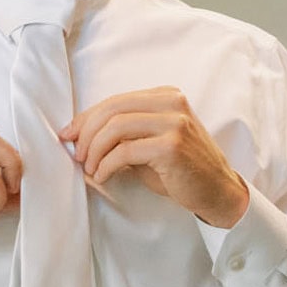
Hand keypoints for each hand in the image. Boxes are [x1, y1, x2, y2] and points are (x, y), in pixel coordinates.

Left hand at [61, 87, 249, 227]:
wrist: (217, 190)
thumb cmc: (181, 168)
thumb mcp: (152, 141)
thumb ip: (125, 132)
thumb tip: (80, 134)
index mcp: (166, 96)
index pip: (115, 100)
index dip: (86, 117)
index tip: (69, 134)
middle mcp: (172, 103)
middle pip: (112, 109)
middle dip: (86, 132)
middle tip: (77, 154)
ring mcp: (174, 122)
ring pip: (116, 127)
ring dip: (94, 150)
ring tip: (90, 168)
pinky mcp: (171, 145)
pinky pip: (125, 150)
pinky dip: (106, 165)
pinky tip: (102, 176)